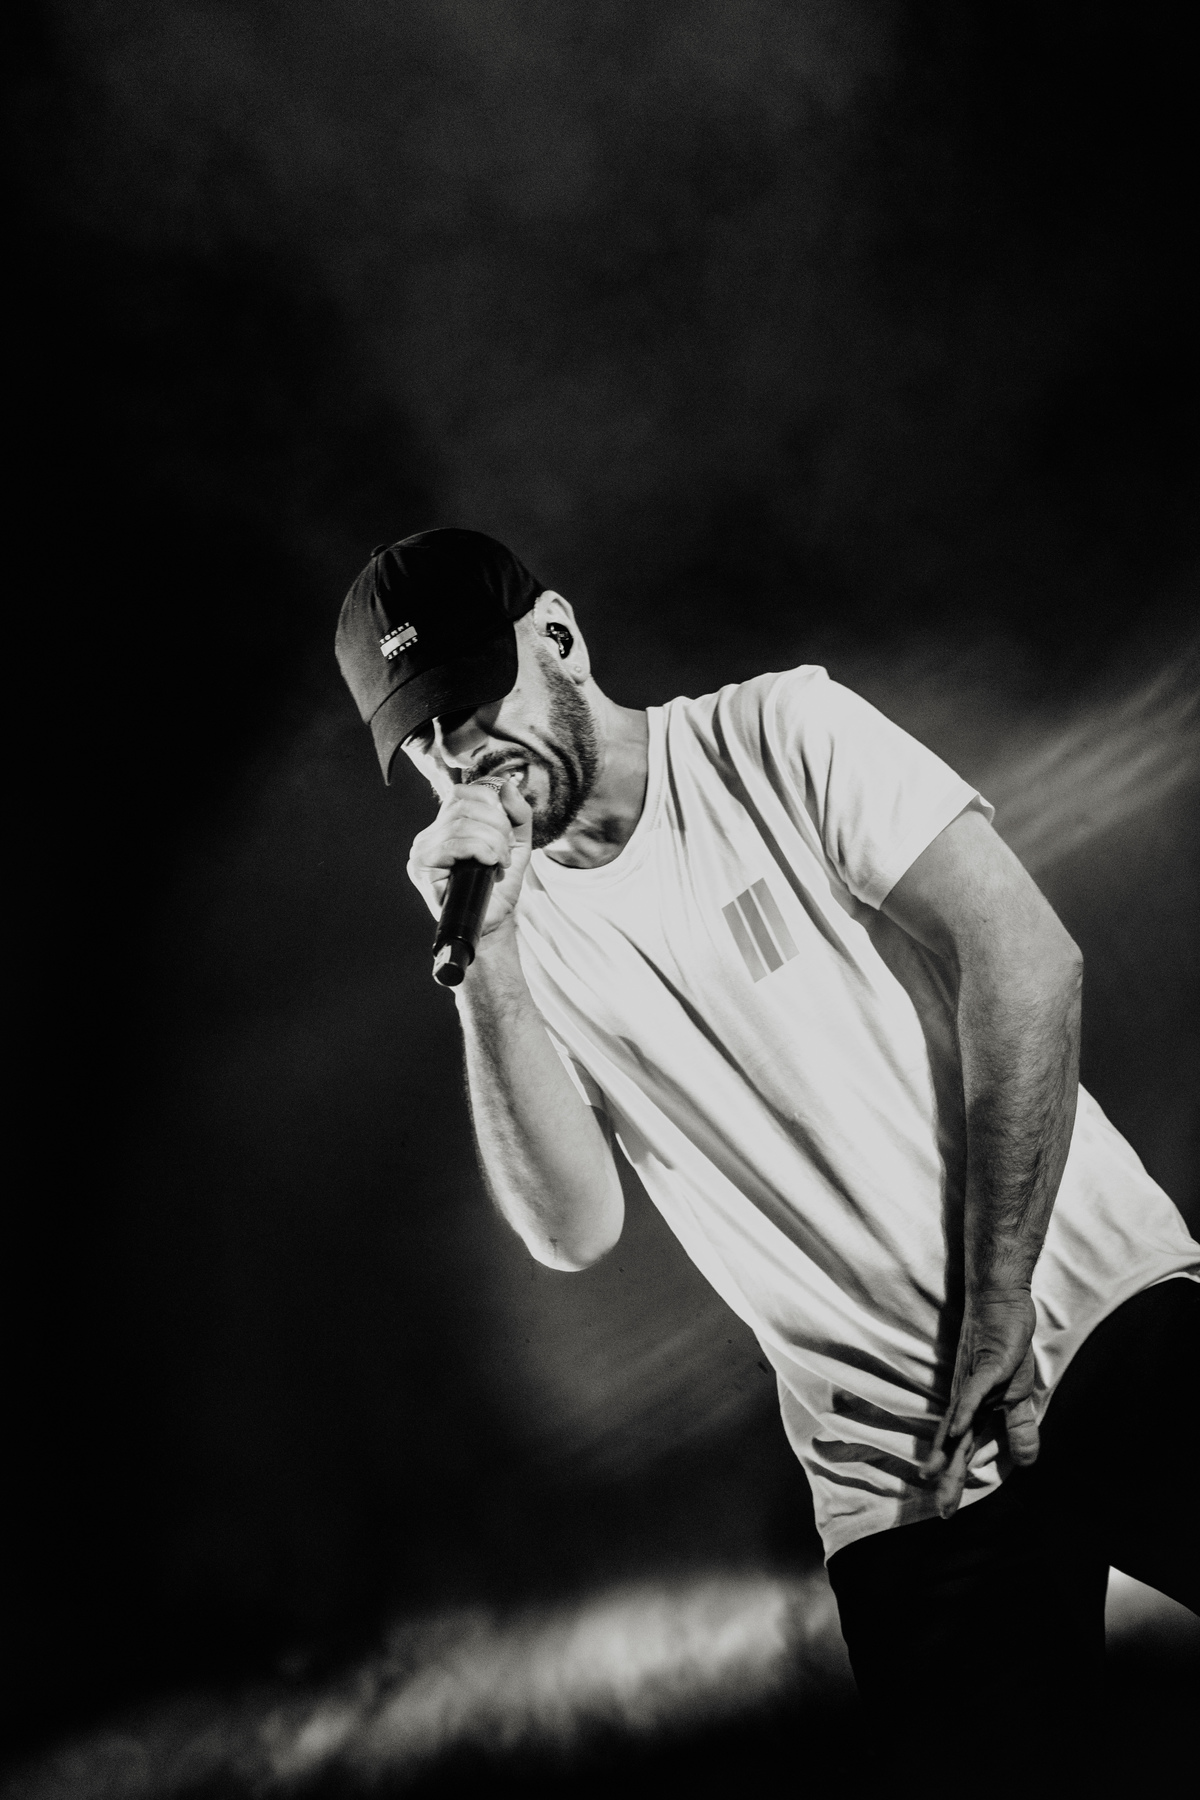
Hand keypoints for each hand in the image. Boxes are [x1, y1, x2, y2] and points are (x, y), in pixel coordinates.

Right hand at [407, 778, 532, 935]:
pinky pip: (453, 845)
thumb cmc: (499, 884)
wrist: (492, 921)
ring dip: (493, 842)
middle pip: (464, 807)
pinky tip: (490, 864)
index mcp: (446, 825)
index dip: (491, 804)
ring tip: (500, 862)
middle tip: (506, 851)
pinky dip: (481, 850)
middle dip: (497, 826)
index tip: (507, 831)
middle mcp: (429, 835)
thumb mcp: (518, 843)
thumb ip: (517, 813)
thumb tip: (507, 786)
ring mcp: (422, 851)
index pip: (462, 793)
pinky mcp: (422, 868)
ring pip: (461, 825)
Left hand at [924, 1291, 1039, 1518]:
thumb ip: (1018, 1429)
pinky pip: (974, 1391)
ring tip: (932, 1476)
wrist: (1002, 1302)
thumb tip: (1026, 1465)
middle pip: (954, 1444)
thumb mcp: (1018, 1396)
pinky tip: (956, 1430)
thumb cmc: (1006, 1346)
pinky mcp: (986, 1364)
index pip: (962, 1451)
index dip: (953, 1479)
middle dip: (947, 1476)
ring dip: (946, 1449)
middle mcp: (967, 1400)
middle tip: (940, 1510)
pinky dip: (965, 1410)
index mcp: (974, 1410)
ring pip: (958, 1421)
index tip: (945, 1511)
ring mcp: (974, 1382)